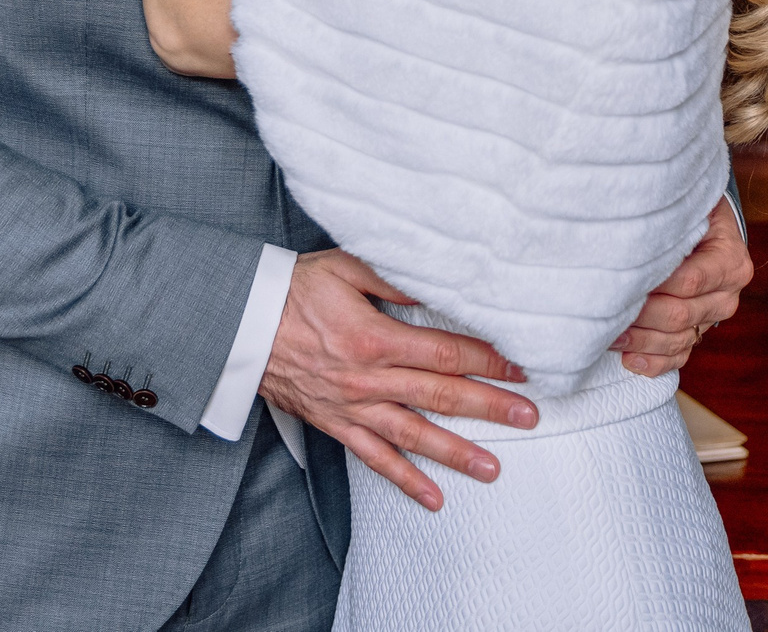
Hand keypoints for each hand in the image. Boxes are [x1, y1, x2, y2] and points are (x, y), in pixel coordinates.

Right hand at [259, 250, 535, 512]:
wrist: (239, 325)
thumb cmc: (292, 290)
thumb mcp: (345, 268)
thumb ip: (394, 279)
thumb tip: (437, 287)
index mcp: (376, 338)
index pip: (446, 352)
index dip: (488, 359)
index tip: (520, 367)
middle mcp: (369, 379)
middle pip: (441, 396)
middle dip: (489, 407)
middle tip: (528, 418)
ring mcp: (353, 407)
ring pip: (415, 436)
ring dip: (457, 453)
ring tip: (494, 468)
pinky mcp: (337, 424)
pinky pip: (375, 459)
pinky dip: (405, 480)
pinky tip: (433, 498)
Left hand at [613, 199, 751, 376]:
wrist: (709, 229)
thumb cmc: (691, 214)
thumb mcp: (689, 209)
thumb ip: (670, 223)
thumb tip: (628, 234)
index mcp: (730, 262)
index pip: (689, 280)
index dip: (654, 284)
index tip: (621, 280)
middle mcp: (727, 295)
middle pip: (680, 313)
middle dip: (640, 315)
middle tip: (606, 310)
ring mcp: (713, 319)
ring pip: (678, 340)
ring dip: (640, 341)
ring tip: (609, 335)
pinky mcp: (699, 335)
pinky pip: (679, 357)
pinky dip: (653, 363)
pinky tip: (629, 359)